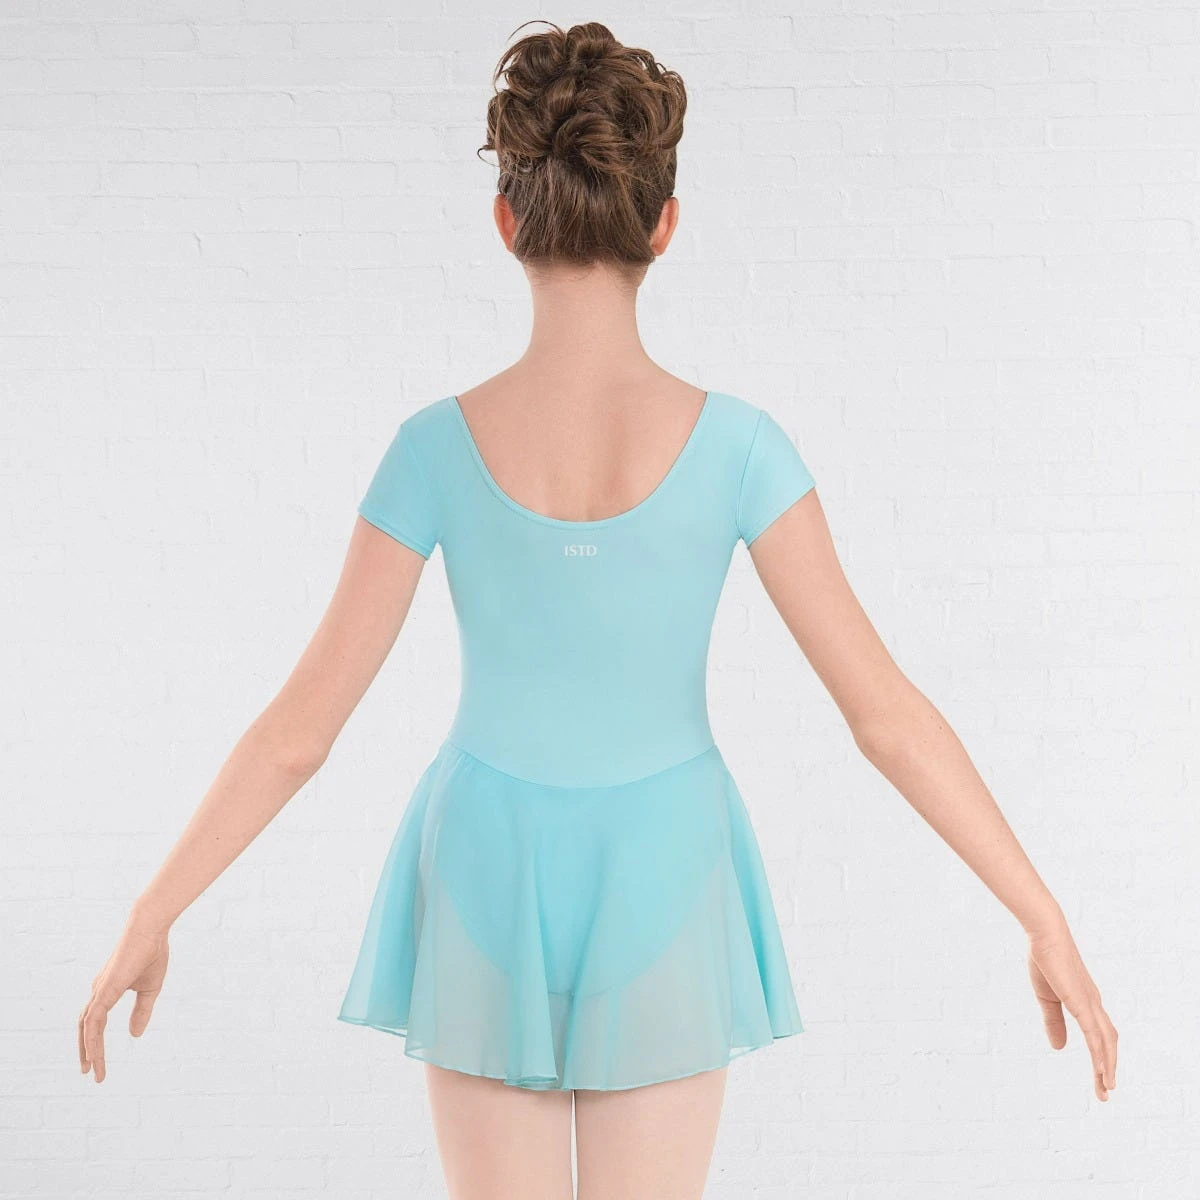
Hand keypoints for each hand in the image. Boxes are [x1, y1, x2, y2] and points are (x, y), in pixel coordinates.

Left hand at [78, 912, 170, 1082]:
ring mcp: (99, 991)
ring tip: (93, 1071)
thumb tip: (133, 1035)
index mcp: (107, 990)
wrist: (151, 930)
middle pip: (85, 1028)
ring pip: (87, 1028)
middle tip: (89, 1072)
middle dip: (86, 1051)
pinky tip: (95, 1054)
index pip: (95, 1022)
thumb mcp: (150, 989)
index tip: (97, 1063)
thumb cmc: (152, 953)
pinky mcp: (104, 990)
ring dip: (89, 1051)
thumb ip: (141, 1012)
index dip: (94, 1042)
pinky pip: (93, 1021)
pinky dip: (91, 1039)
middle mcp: (98, 991)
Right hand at [1026, 922, 1117, 1100]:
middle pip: (1108, 1043)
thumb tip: (1059, 1049)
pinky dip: (1100, 1054)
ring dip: (1107, 1067)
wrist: (1045, 935)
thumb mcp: (1047, 998)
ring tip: (1106, 1089)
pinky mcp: (1082, 1003)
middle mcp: (1094, 1005)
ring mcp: (1090, 1004)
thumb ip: (1054, 1023)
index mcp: (1086, 1002)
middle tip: (1104, 1093)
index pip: (1100, 1035)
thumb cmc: (1045, 960)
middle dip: (1108, 1069)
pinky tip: (1101, 1070)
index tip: (1100, 1079)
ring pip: (1106, 1043)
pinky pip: (1094, 1034)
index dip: (1102, 1057)